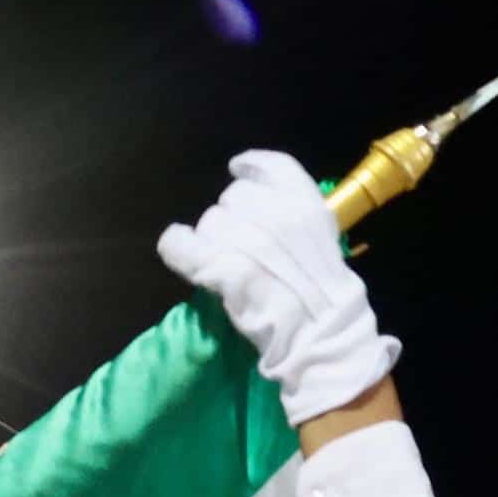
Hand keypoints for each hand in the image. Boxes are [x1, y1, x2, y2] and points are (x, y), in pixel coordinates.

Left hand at [154, 150, 396, 423]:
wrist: (320, 330)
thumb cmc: (321, 288)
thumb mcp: (320, 233)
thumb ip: (293, 206)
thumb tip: (248, 183)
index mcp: (307, 203)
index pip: (271, 166)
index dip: (251, 166)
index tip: (239, 172)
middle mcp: (277, 215)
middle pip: (234, 196)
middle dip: (233, 215)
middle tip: (242, 243)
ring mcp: (248, 241)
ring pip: (209, 222)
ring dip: (212, 237)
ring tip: (228, 259)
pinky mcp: (221, 268)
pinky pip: (183, 246)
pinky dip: (176, 245)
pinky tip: (177, 245)